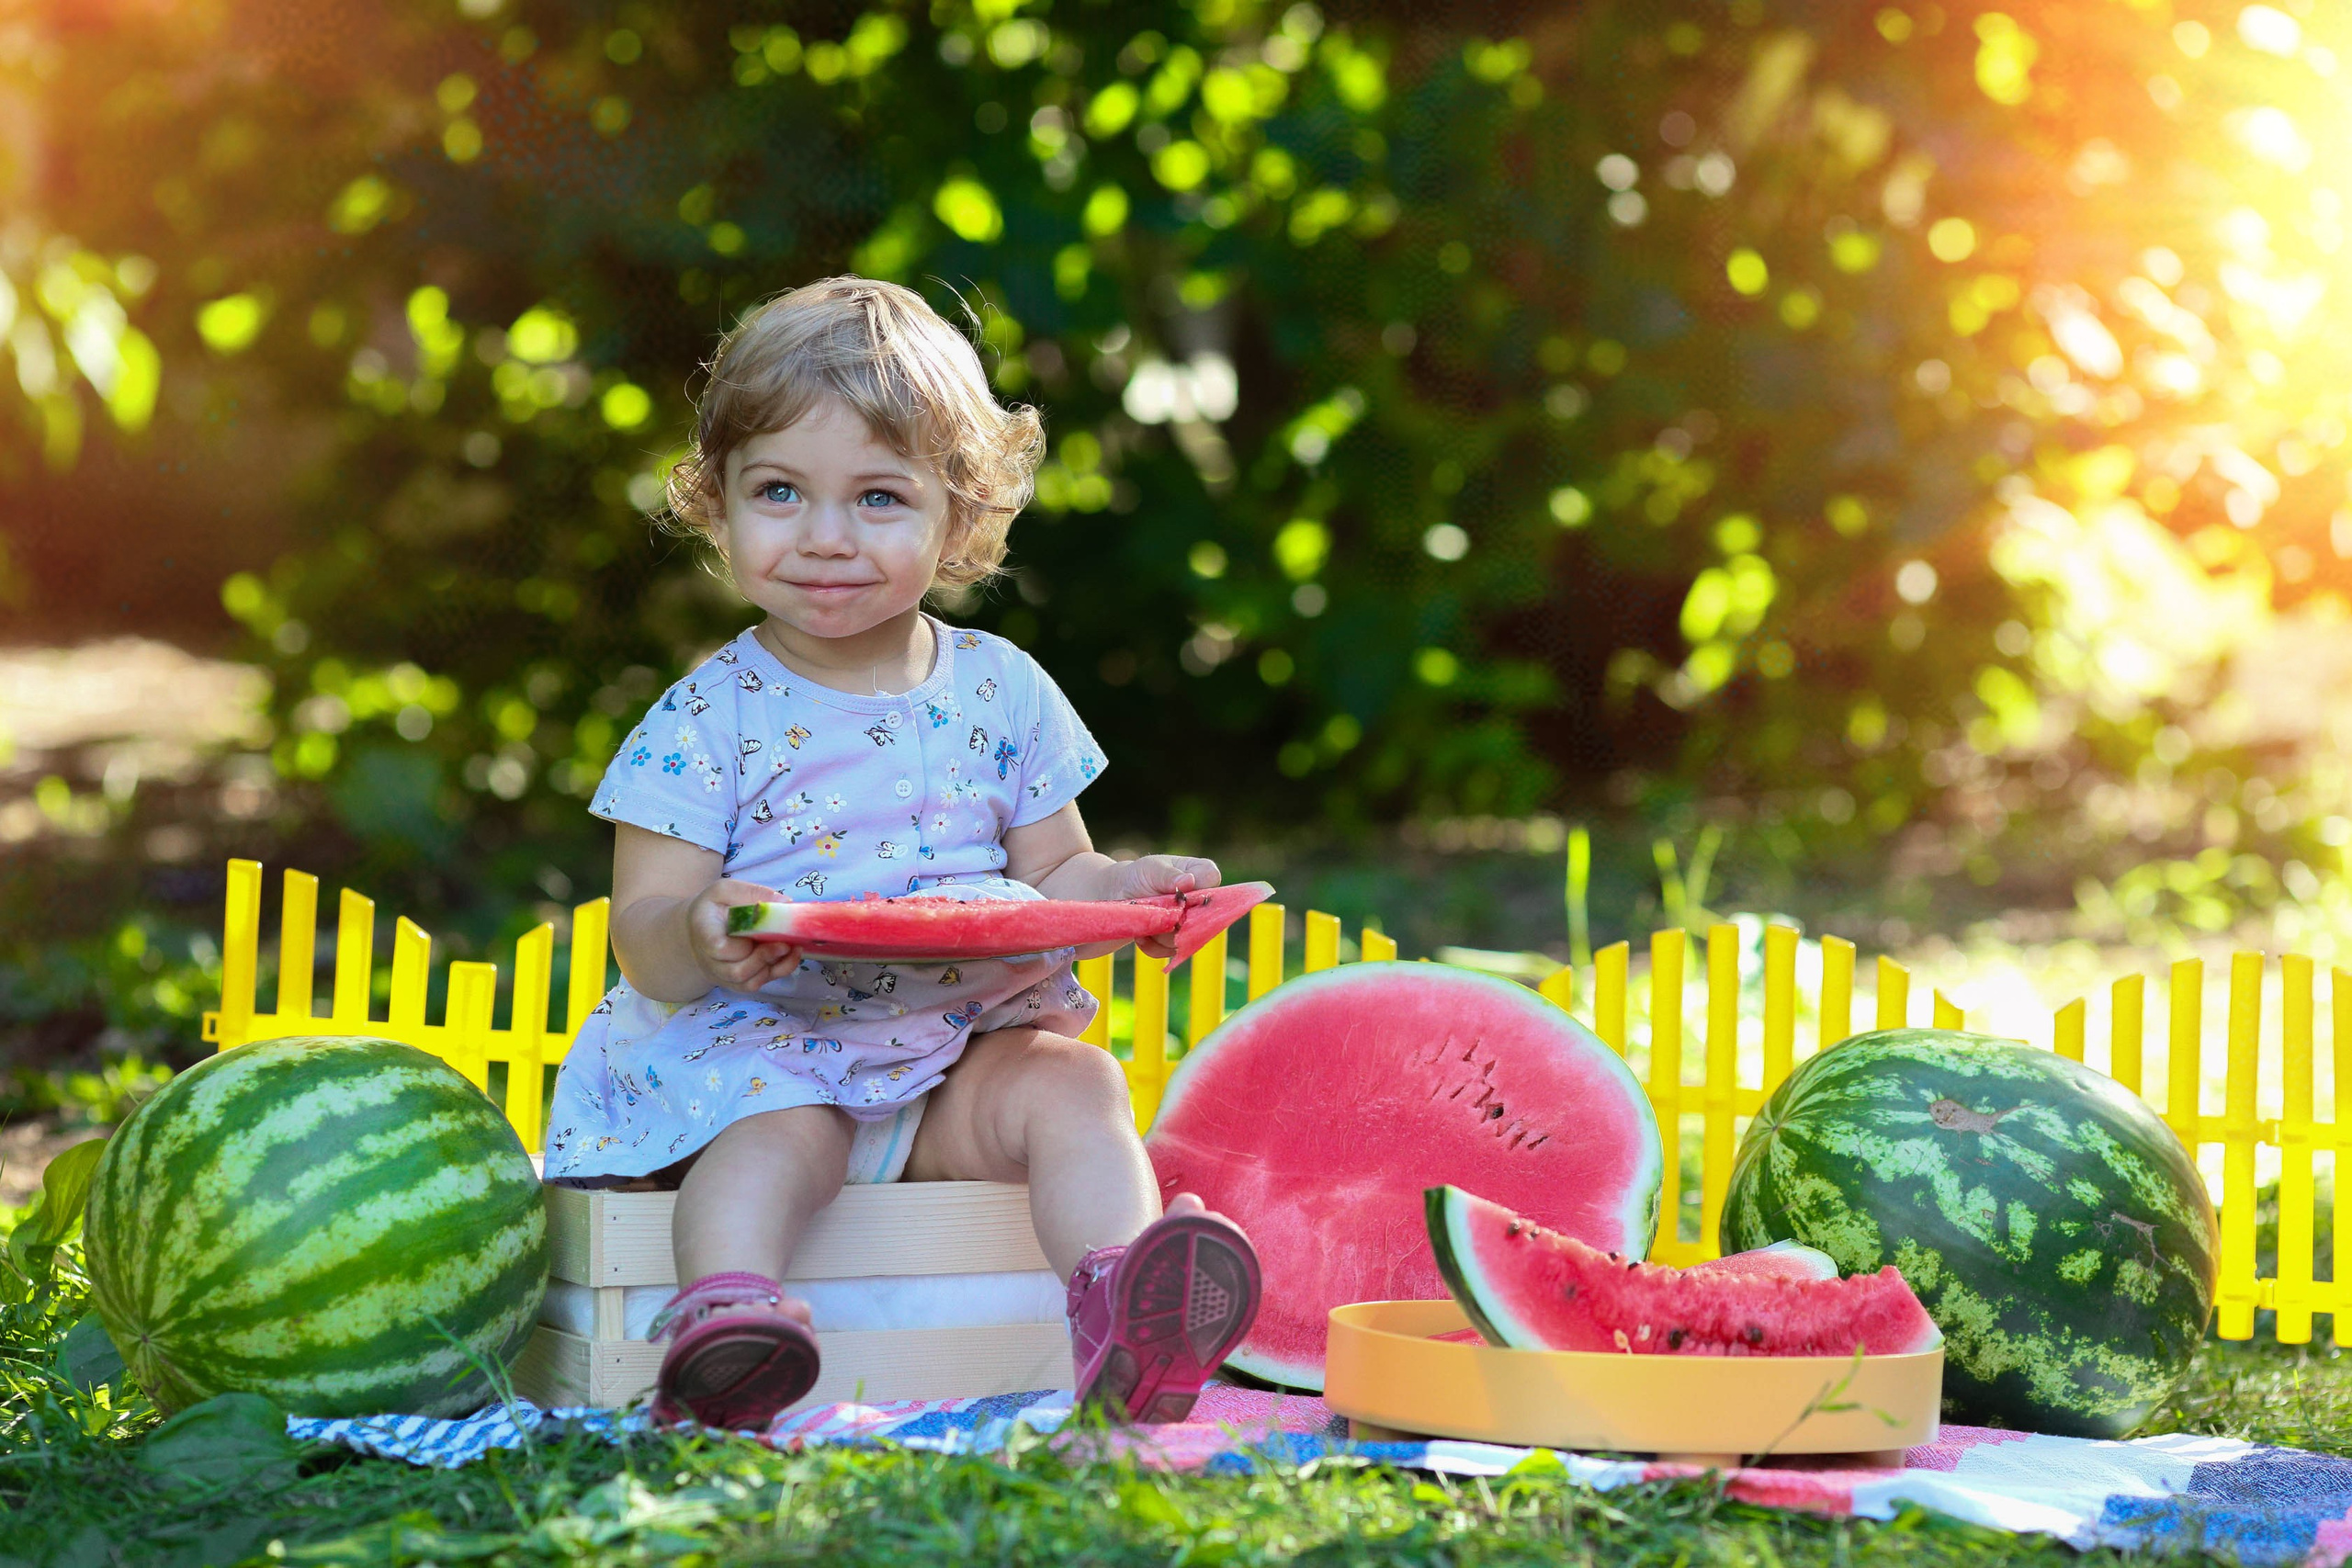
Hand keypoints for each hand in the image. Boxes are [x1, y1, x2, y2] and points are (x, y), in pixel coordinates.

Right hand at [687, 879, 802, 993]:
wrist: (700, 930)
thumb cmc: (714, 908)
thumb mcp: (726, 890)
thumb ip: (753, 893)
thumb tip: (785, 903)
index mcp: (705, 933)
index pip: (719, 949)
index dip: (742, 946)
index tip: (759, 931)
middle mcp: (711, 960)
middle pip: (737, 971)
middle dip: (765, 958)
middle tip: (785, 943)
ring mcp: (723, 975)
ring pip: (749, 982)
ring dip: (775, 966)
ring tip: (791, 947)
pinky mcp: (738, 981)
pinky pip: (758, 983)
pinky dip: (778, 972)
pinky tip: (790, 955)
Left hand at [1117, 855, 1220, 959]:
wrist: (1121, 895)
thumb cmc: (1141, 876)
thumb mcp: (1152, 869)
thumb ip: (1169, 875)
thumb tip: (1189, 881)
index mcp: (1200, 874)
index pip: (1212, 878)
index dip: (1199, 888)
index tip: (1179, 893)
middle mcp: (1201, 901)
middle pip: (1203, 915)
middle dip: (1177, 917)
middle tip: (1158, 911)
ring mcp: (1190, 923)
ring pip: (1184, 937)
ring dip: (1161, 931)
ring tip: (1147, 918)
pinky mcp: (1177, 942)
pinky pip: (1169, 951)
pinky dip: (1152, 945)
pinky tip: (1142, 934)